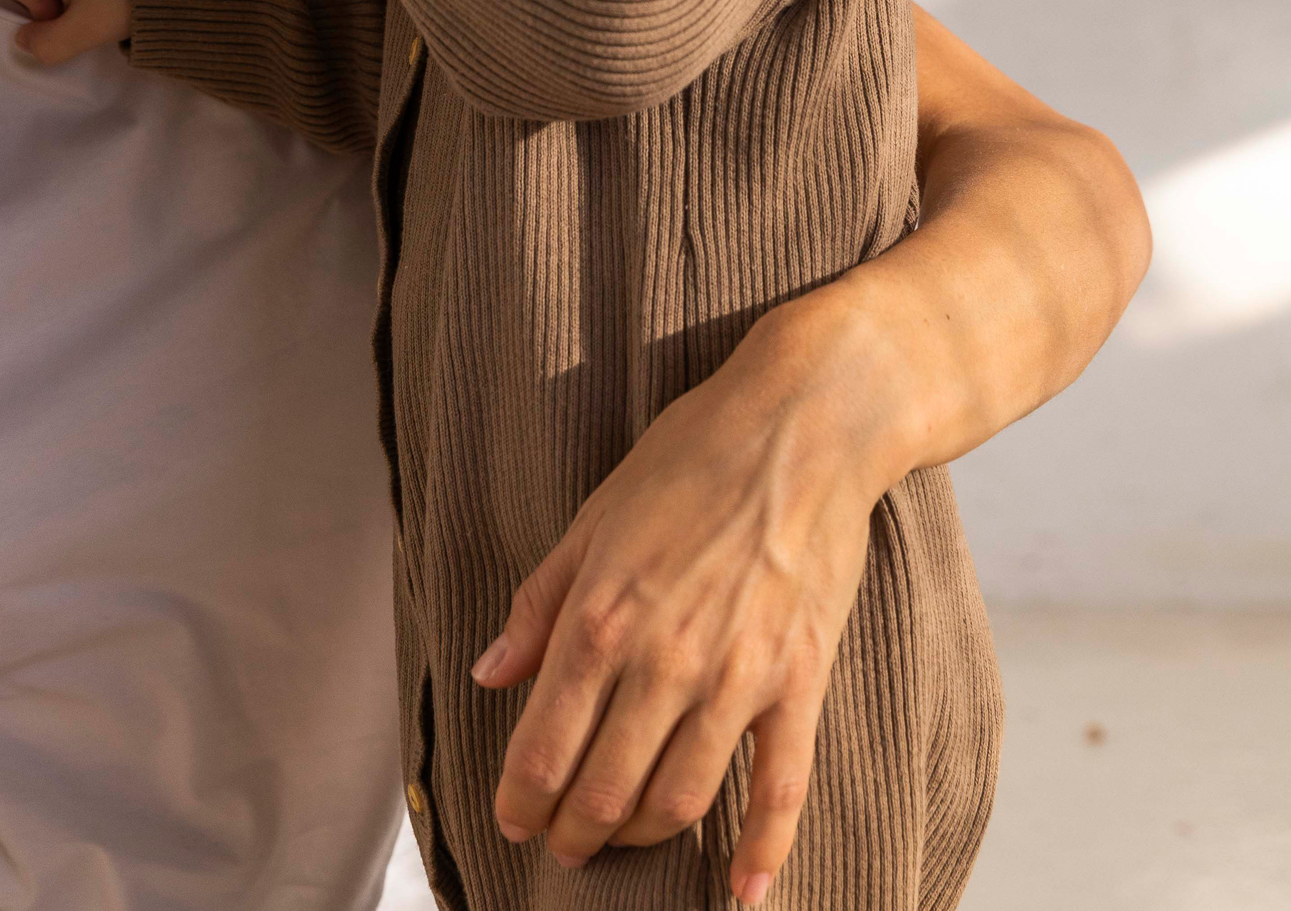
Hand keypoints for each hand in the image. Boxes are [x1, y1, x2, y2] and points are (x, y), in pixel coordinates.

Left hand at [473, 289, 893, 905]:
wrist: (803, 426)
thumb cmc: (692, 456)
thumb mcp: (593, 516)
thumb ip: (539, 603)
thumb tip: (488, 671)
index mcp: (602, 616)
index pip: (543, 744)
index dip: (520, 798)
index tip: (512, 818)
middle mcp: (664, 660)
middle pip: (605, 789)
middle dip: (571, 831)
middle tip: (560, 841)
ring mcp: (737, 677)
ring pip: (678, 800)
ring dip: (639, 836)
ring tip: (619, 840)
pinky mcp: (799, 681)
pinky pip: (780, 789)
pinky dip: (761, 852)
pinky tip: (741, 892)